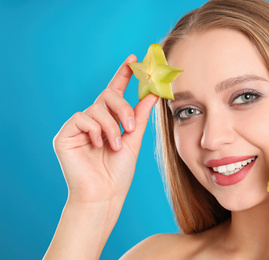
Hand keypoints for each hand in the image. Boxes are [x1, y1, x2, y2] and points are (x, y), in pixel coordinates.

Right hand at [53, 54, 158, 204]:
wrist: (104, 194)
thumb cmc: (119, 171)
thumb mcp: (134, 139)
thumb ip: (140, 115)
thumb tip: (153, 92)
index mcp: (109, 120)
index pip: (115, 91)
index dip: (123, 74)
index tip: (133, 58)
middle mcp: (93, 119)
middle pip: (107, 95)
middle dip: (122, 107)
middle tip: (131, 127)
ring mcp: (78, 126)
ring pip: (97, 108)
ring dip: (112, 127)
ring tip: (116, 146)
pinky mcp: (65, 134)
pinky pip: (82, 118)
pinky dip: (96, 131)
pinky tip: (98, 145)